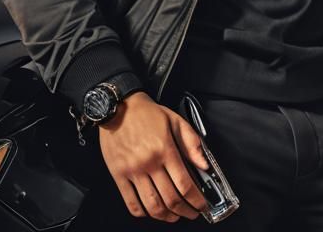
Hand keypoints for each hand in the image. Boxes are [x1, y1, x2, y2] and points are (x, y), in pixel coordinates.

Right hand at [97, 91, 211, 221]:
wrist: (118, 107)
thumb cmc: (146, 113)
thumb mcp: (175, 120)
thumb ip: (192, 142)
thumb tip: (204, 164)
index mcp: (165, 149)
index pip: (184, 184)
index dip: (196, 200)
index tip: (202, 205)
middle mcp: (149, 162)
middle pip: (171, 199)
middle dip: (185, 211)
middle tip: (192, 213)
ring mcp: (133, 171)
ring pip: (152, 205)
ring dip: (167, 216)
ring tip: (175, 216)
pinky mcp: (118, 175)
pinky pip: (131, 203)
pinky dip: (143, 213)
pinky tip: (151, 211)